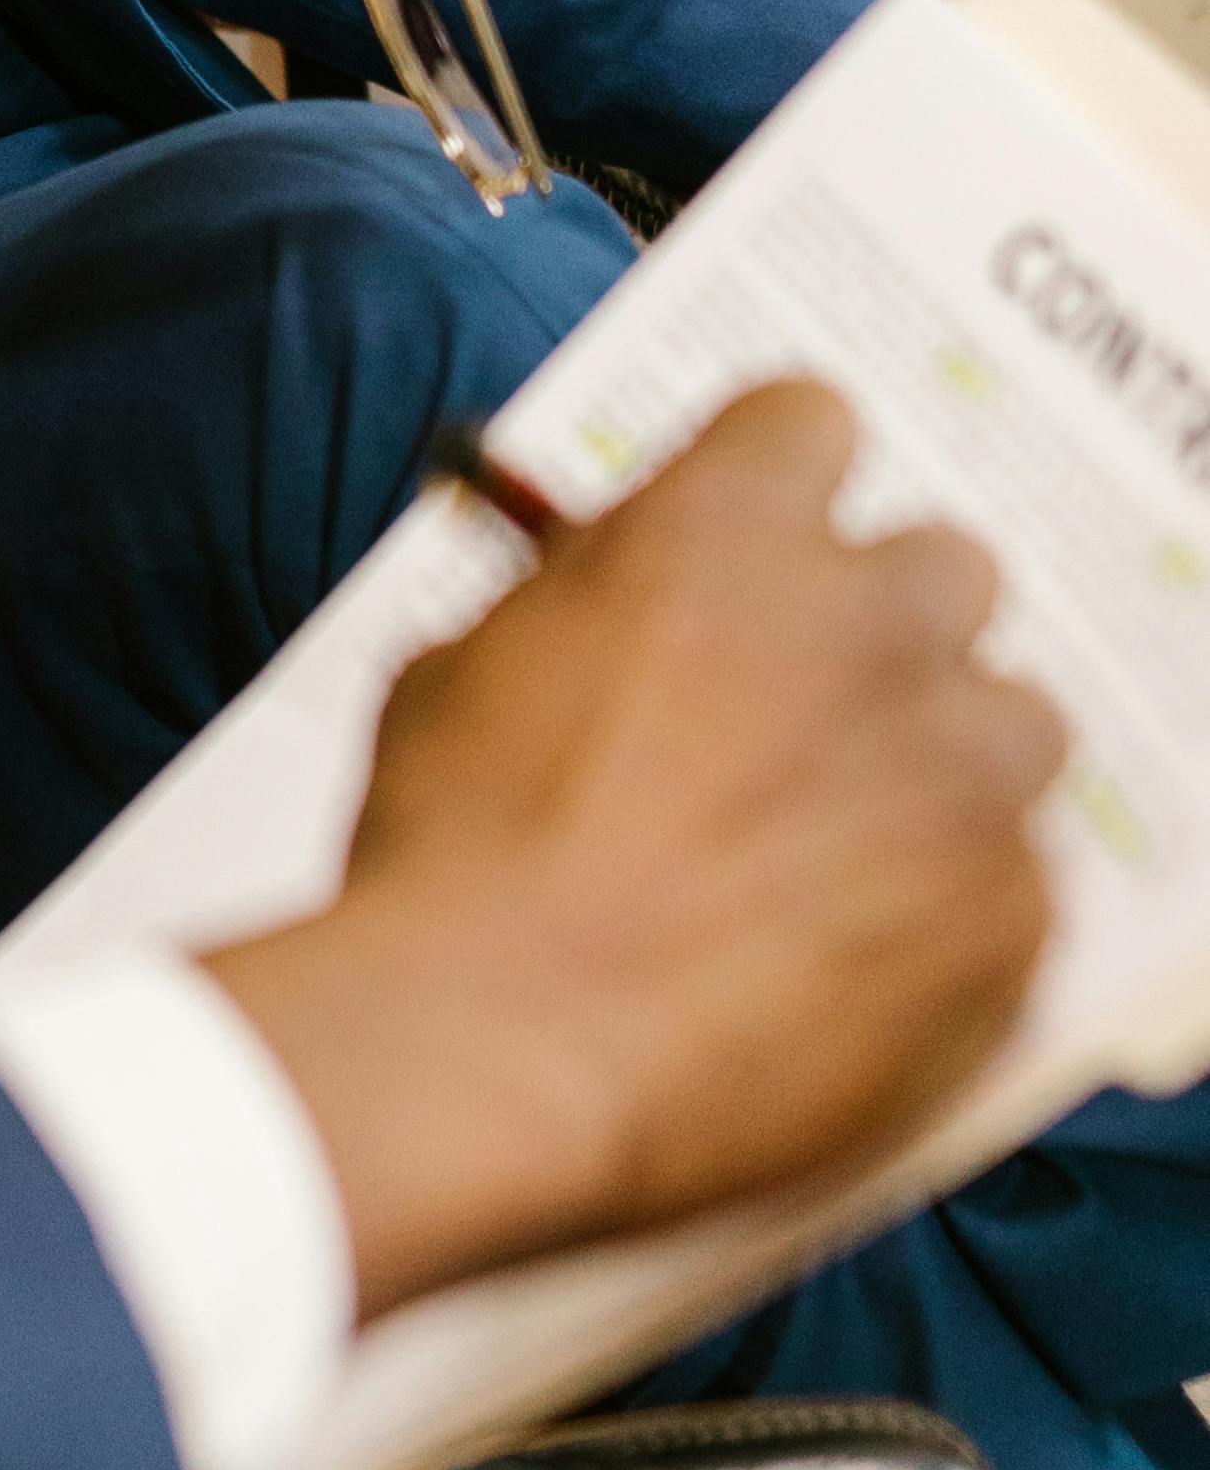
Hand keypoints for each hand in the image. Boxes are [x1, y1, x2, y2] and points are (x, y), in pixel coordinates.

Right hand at [204, 387, 1061, 1321]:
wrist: (499, 1047)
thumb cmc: (451, 859)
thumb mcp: (463, 667)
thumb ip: (575, 603)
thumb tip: (601, 598)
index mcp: (730, 527)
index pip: (811, 421)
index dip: (773, 485)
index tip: (753, 545)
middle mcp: (874, 621)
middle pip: (944, 569)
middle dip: (877, 632)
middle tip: (798, 716)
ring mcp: (961, 771)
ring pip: (1012, 725)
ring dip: (942, 770)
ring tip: (842, 858)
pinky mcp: (1012, 917)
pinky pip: (1017, 889)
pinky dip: (948, 921)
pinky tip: (846, 972)